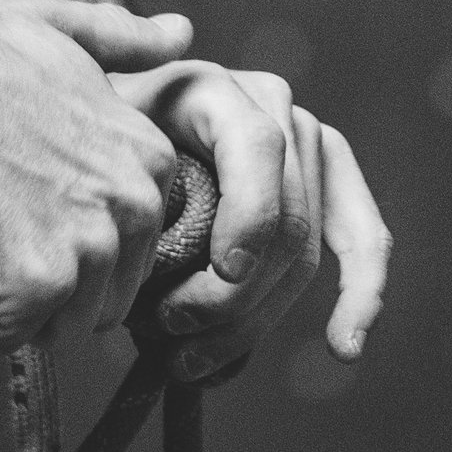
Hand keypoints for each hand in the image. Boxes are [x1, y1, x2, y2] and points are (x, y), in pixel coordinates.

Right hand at [0, 0, 192, 345]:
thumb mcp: (59, 27)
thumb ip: (125, 39)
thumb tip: (179, 32)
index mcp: (148, 157)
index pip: (136, 245)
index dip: (76, 236)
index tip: (32, 208)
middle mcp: (132, 205)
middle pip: (108, 294)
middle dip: (54, 281)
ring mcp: (88, 247)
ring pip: (66, 323)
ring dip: (19, 304)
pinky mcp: (37, 283)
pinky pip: (15, 335)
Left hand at [112, 57, 391, 380]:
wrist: (104, 137)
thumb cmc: (88, 148)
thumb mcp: (87, 144)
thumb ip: (110, 159)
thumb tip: (154, 228)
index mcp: (213, 88)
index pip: (257, 149)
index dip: (247, 217)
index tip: (220, 274)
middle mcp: (272, 105)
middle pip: (283, 218)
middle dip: (233, 297)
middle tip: (170, 345)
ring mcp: (306, 140)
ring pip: (307, 252)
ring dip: (257, 322)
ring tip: (193, 364)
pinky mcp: (328, 179)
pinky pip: (363, 236)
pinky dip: (360, 294)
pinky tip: (343, 346)